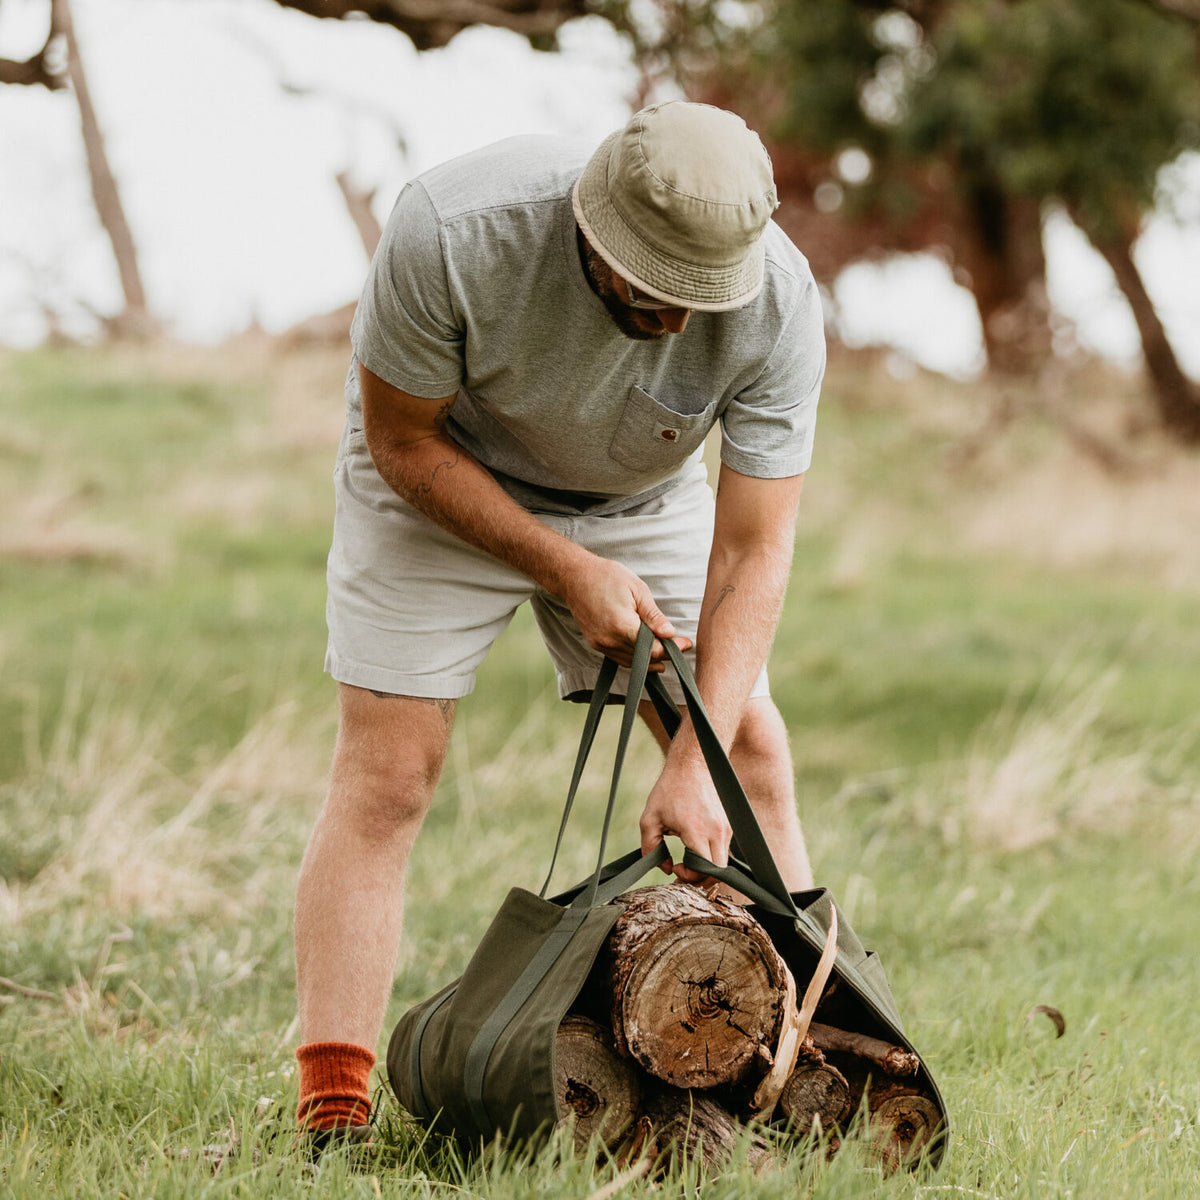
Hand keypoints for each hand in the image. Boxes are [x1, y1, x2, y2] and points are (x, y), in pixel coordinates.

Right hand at [560, 554, 692, 669]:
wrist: (575, 576)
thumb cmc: (607, 577)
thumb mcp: (637, 590)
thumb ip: (653, 616)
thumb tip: (670, 633)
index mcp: (622, 625)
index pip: (653, 649)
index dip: (672, 649)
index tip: (686, 644)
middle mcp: (609, 640)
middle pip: (643, 658)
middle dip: (664, 654)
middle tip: (679, 647)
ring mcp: (600, 644)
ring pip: (631, 662)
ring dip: (649, 660)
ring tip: (666, 653)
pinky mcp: (595, 644)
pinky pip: (619, 657)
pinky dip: (634, 657)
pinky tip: (645, 653)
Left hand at [638, 750, 730, 881]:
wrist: (693, 763)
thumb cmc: (670, 789)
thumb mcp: (649, 818)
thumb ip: (650, 847)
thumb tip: (665, 868)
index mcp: (697, 831)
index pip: (703, 871)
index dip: (688, 877)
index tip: (675, 869)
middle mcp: (717, 831)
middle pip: (718, 872)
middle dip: (700, 879)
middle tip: (683, 873)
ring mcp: (726, 828)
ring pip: (722, 862)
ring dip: (706, 867)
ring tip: (688, 861)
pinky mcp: (729, 824)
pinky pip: (723, 850)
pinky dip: (711, 856)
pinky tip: (696, 850)